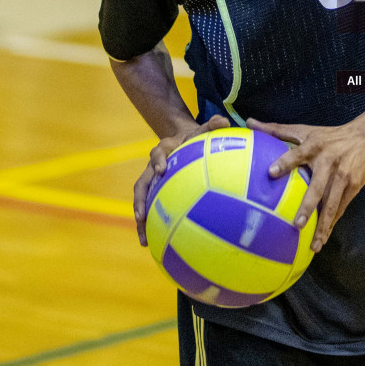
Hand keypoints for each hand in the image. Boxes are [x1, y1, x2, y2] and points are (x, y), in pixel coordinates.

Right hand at [132, 114, 230, 246]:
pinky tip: (157, 244)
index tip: (162, 170)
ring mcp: (152, 181)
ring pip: (142, 201)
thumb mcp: (202, 130)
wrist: (182, 138)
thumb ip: (212, 125)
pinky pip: (151, 209)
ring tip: (144, 240)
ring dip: (141, 220)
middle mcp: (153, 166)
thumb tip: (224, 121)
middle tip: (141, 217)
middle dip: (140, 201)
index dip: (158, 161)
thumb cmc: (194, 136)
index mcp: (164, 150)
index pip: (158, 154)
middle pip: (141, 184)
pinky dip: (151, 226)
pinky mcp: (156, 193)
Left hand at [248, 118, 364, 251]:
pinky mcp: (354, 186)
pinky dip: (332, 223)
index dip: (285, 162)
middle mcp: (329, 162)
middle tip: (296, 225)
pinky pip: (340, 208)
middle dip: (308, 206)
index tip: (271, 172)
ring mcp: (343, 176)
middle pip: (318, 187)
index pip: (297, 154)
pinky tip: (323, 237)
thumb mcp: (304, 129)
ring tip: (314, 244)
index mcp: (314, 146)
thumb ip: (276, 130)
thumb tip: (248, 122)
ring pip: (332, 204)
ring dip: (323, 225)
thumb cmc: (328, 135)